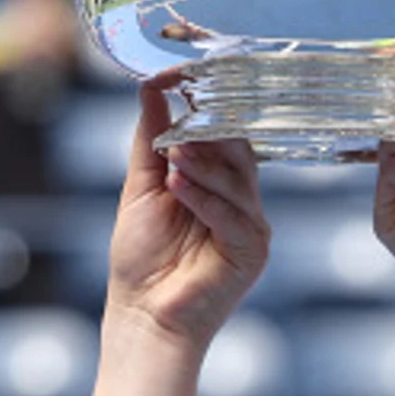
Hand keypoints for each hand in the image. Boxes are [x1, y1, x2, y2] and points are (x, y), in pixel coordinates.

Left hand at [102, 79, 267, 346]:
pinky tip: (178, 188)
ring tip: (173, 159)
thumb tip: (151, 89)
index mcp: (218, 183)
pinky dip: (206, 199)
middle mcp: (240, 201)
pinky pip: (236, 216)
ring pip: (239, 178)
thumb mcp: (142, 186)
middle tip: (180, 127)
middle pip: (240, 150)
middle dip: (209, 134)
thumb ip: (152, 139)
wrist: (143, 315)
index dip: (208, 106)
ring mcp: (250, 226)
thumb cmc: (142, 259)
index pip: (225, 133)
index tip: (182, 80)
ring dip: (203, 165)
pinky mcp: (252, 252)